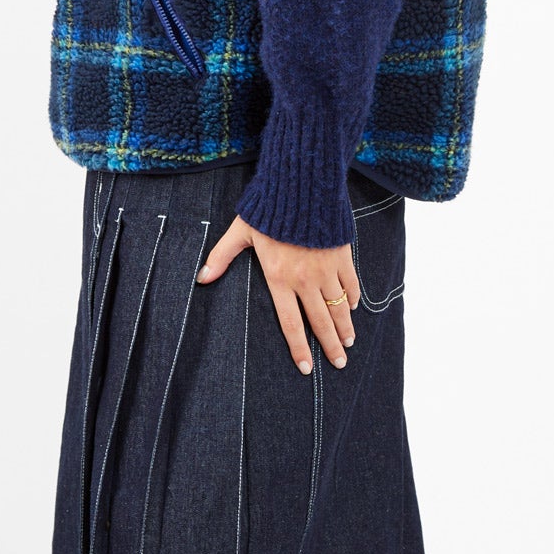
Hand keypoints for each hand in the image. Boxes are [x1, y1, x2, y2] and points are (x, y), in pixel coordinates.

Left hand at [196, 214, 358, 373]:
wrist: (301, 186)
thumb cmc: (267, 210)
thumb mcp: (240, 233)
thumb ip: (222, 257)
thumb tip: (200, 278)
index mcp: (279, 278)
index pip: (291, 323)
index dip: (298, 348)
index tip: (305, 367)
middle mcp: (305, 280)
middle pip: (321, 321)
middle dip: (330, 345)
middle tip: (339, 363)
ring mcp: (326, 269)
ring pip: (339, 306)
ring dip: (345, 327)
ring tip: (349, 342)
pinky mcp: (342, 255)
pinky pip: (351, 283)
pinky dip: (352, 298)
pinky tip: (352, 307)